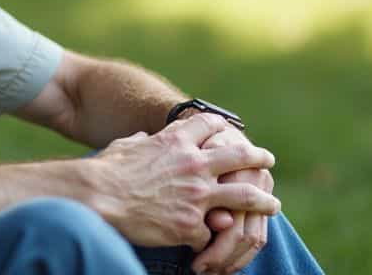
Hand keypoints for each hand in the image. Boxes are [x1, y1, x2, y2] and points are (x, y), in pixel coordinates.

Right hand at [93, 113, 278, 249]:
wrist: (98, 196)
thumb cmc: (106, 170)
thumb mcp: (126, 145)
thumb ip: (142, 142)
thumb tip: (145, 138)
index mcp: (176, 142)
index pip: (209, 125)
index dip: (222, 128)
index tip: (231, 133)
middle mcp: (194, 165)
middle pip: (240, 157)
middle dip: (258, 158)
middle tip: (268, 162)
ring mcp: (196, 196)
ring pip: (244, 197)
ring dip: (262, 201)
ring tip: (273, 205)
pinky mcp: (190, 224)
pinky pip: (209, 233)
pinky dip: (208, 240)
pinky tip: (207, 247)